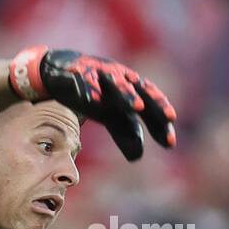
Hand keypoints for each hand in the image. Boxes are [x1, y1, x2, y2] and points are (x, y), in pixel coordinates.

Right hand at [8, 46, 176, 160]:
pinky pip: (84, 80)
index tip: (170, 143)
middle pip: (141, 89)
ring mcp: (99, 72)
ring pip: (116, 82)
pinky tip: (95, 100)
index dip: (160, 122)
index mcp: (131, 88)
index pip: (151, 104)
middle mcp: (119, 77)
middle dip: (155, 103)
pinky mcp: (77, 71)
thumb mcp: (109, 115)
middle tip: (169, 117)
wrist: (59, 73)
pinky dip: (90, 89)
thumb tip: (138, 156)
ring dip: (127, 94)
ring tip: (136, 108)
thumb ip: (125, 132)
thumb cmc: (92, 95)